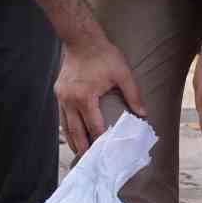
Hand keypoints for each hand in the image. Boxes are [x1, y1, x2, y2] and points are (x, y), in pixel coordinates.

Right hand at [56, 37, 145, 153]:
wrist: (81, 39)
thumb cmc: (104, 55)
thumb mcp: (122, 74)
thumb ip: (133, 95)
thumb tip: (143, 114)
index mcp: (85, 97)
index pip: (94, 127)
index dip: (101, 141)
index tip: (107, 154)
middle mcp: (70, 100)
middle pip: (76, 132)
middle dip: (84, 148)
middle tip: (91, 163)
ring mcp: (61, 97)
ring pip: (65, 126)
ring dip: (73, 140)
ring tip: (80, 153)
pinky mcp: (58, 93)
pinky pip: (62, 116)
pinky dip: (67, 127)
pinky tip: (73, 134)